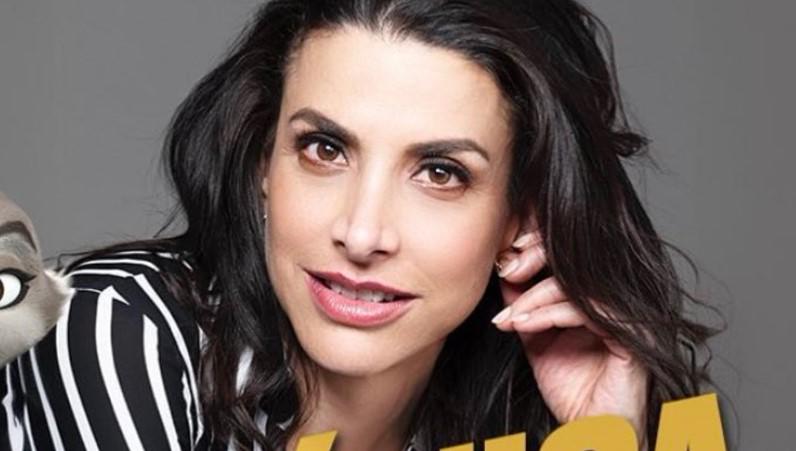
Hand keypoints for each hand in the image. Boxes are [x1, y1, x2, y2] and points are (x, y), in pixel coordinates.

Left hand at [492, 232, 648, 446]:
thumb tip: (504, 269)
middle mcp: (616, 301)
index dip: (535, 248)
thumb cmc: (571, 389)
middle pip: (576, 258)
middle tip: (505, 276)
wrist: (592, 432)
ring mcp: (626, 316)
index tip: (502, 263)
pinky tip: (525, 324)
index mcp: (598, 296)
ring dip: (534, 297)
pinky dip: (549, 313)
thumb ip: (525, 304)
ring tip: (510, 317)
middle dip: (533, 261)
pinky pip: (587, 310)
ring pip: (576, 283)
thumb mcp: (536, 337)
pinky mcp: (630, 336)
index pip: (570, 254)